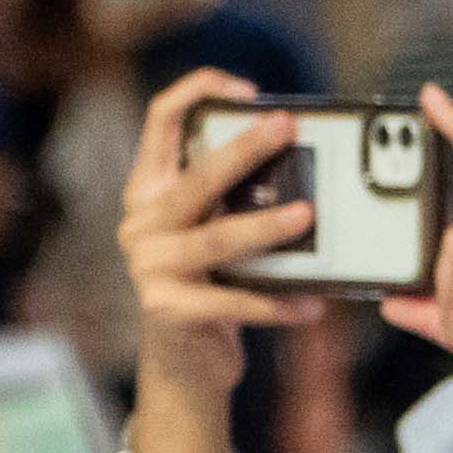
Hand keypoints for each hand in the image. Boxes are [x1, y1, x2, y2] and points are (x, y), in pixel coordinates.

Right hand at [114, 74, 306, 426]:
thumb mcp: (212, 230)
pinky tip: (312, 304)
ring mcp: (149, 266)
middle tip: (287, 127)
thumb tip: (302, 161)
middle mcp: (141, 222)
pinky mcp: (167, 309)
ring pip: (216, 238)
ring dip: (266, 227)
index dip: (199, 92)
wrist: (184, 361)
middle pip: (196, 176)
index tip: (249, 91)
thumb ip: (234, 197)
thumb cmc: (211, 283)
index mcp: (150, 190)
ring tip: (308, 216)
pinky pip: (234, 301)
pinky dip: (277, 303)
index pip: (160, 120)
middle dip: (245, 148)